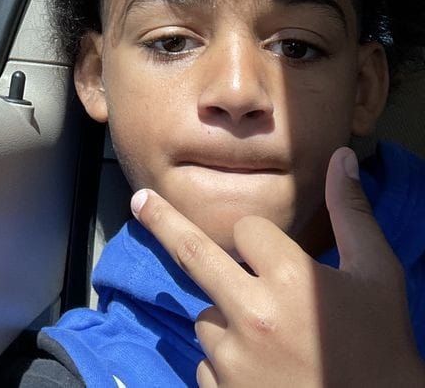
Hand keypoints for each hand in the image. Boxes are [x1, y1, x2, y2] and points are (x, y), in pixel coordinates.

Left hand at [130, 147, 423, 386]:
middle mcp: (252, 315)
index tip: (280, 257)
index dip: (262, 240)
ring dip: (229, 320)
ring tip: (279, 345)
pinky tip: (266, 375)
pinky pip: (207, 364)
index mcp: (290, 279)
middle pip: (194, 254)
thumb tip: (342, 156)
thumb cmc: (381, 348)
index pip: (248, 229)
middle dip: (163, 221)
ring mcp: (233, 360)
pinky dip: (226, 365)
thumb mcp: (378, 276)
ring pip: (208, 317)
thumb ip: (352, 213)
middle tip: (139, 200)